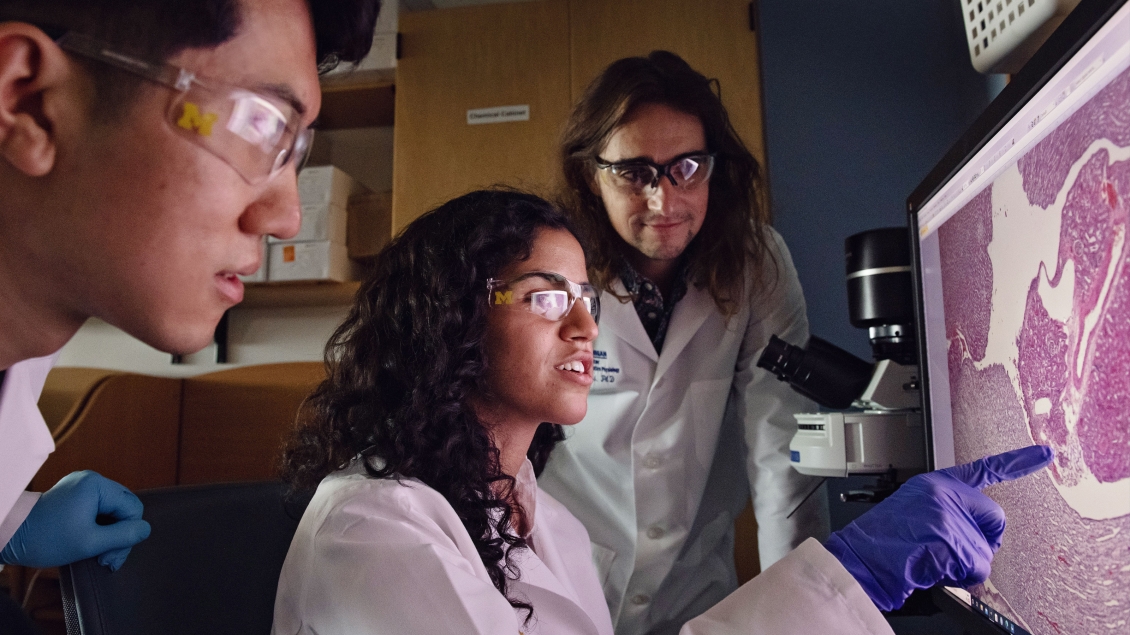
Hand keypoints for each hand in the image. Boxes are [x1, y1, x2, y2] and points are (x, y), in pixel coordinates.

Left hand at [0, 471, 150, 569]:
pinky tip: (92, 542)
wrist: (10, 535)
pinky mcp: (76, 495)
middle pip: (124, 508)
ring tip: (98, 554)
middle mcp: (92, 479)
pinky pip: (100, 509)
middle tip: (105, 559)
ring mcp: (83, 486)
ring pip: (113, 511)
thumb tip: (145, 530)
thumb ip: (123, 536)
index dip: (127, 534)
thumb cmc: (46, 539)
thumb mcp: (89, 542)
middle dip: (119, 535)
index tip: (109, 557)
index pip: (132, 508)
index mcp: (96, 485)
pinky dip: (100, 527)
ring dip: (110, 534)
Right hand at [824, 445, 1053, 610]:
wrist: (861, 559)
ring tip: (932, 560)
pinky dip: (961, 576)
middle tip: (950, 551)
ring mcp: (947, 514)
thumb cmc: (884, 543)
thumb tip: (982, 539)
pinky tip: (935, 568)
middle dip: (983, 541)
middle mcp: (943, 492)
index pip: (984, 469)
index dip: (1018, 461)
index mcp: (935, 484)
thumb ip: (950, 513)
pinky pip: (977, 567)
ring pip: (987, 549)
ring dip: (966, 564)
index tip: (1046, 453)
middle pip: (996, 518)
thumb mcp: (917, 514)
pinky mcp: (949, 537)